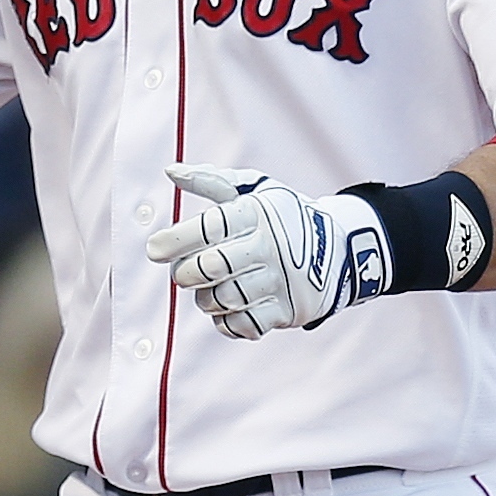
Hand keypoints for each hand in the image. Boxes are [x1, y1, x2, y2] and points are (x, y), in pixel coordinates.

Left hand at [145, 164, 391, 338]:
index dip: (175, 239)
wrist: (341, 249)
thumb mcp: (255, 190)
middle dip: (184, 273)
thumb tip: (170, 171)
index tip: (154, 250)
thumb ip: (211, 181)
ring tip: (206, 290)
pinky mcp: (288, 310)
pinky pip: (242, 324)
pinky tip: (227, 308)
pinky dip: (226, 321)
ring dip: (204, 298)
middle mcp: (270, 246)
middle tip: (180, 273)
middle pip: (210, 267)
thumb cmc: (283, 217)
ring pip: (223, 298)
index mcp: (257, 214)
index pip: (209, 226)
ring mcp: (281, 280)